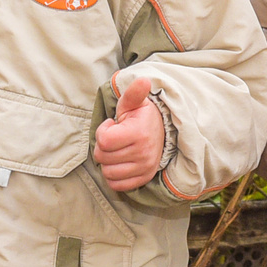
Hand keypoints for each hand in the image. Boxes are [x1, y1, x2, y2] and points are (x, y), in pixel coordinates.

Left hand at [94, 75, 166, 192]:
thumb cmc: (142, 116)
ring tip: (117, 150)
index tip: (111, 125)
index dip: (102, 132)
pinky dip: (112, 176)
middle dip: (102, 146)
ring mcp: (144, 168)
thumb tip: (143, 81)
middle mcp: (143, 154)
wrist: (163, 131)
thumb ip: (133, 93)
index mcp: (139, 133)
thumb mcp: (134, 102)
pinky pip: (116, 185)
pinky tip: (118, 162)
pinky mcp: (144, 178)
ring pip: (107, 172)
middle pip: (102, 157)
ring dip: (107, 162)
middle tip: (114, 138)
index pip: (104, 140)